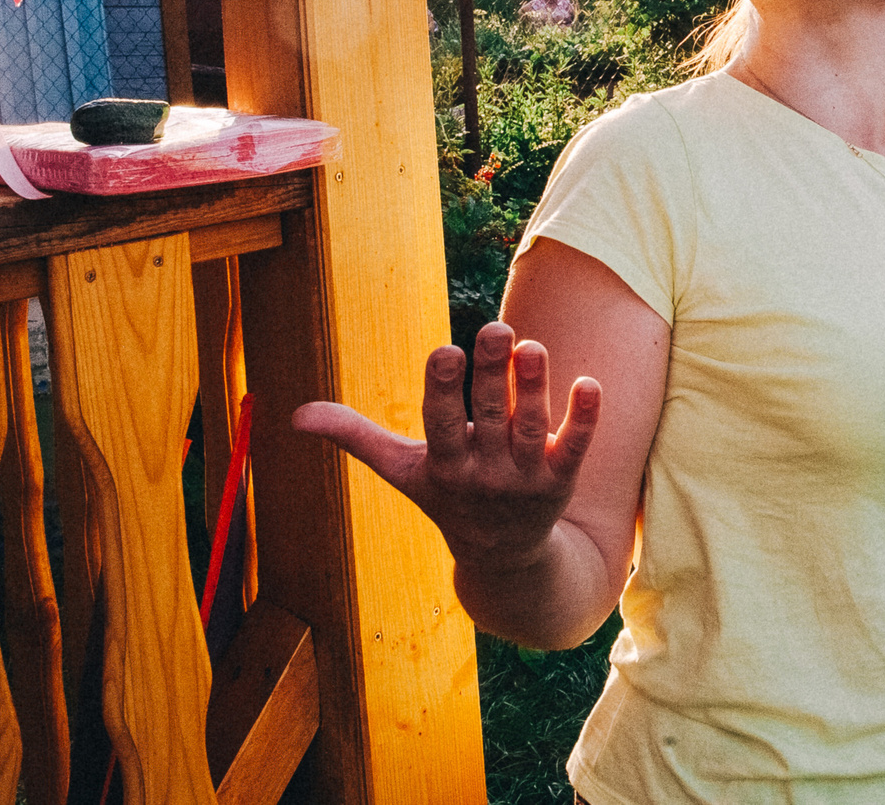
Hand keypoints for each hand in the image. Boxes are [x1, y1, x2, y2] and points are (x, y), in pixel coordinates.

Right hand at [294, 319, 601, 569]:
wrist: (502, 555)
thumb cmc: (446, 495)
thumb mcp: (400, 469)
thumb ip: (354, 436)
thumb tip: (293, 415)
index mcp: (444, 465)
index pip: (440, 424)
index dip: (443, 389)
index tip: (446, 350)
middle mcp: (484, 472)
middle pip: (489, 416)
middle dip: (493, 373)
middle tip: (498, 329)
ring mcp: (525, 477)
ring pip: (532, 427)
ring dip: (535, 387)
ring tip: (533, 346)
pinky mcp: (559, 479)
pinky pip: (574, 447)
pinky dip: (583, 418)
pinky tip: (591, 384)